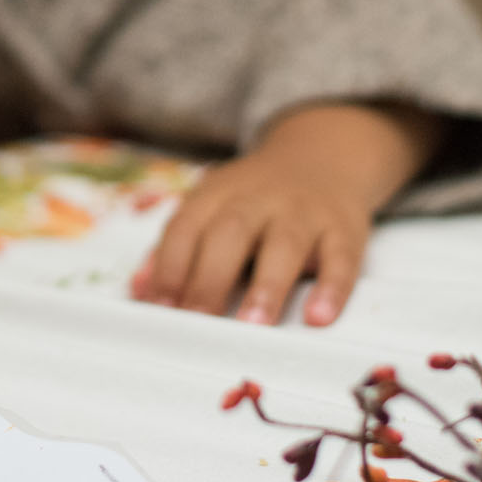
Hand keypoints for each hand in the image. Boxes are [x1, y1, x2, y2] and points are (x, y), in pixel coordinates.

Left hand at [129, 102, 439, 326]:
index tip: (158, 310)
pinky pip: (341, 256)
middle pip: (230, 233)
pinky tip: (319, 317)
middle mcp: (259, 198)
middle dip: (210, 279)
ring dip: (266, 285)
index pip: (186, 227)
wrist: (322, 156)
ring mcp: (303, 211)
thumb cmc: (254, 201)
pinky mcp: (343, 228)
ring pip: (284, 244)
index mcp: (217, 194)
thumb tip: (138, 293)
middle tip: (197, 324)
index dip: (169, 267)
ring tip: (252, 325)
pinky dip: (332, 287)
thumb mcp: (210, 208)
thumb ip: (175, 249)